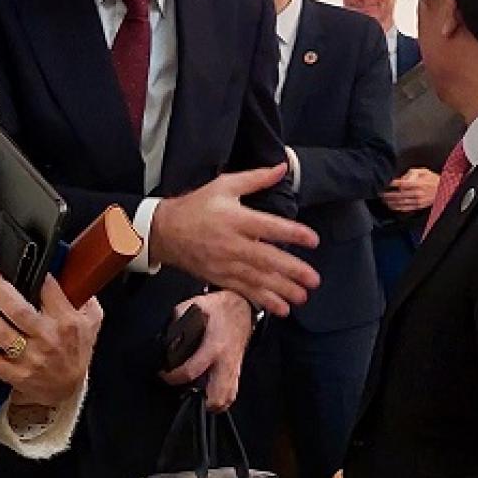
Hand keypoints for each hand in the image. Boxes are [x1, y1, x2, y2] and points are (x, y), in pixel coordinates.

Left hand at [0, 269, 101, 406]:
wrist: (67, 389)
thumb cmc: (75, 351)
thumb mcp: (91, 320)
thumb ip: (82, 295)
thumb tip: (68, 270)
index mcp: (67, 322)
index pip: (48, 289)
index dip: (34, 274)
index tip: (22, 265)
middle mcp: (47, 339)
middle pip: (16, 310)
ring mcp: (30, 359)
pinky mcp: (14, 374)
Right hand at [150, 165, 319, 316]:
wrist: (165, 231)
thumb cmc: (196, 207)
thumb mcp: (224, 185)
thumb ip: (256, 178)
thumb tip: (282, 169)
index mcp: (235, 219)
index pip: (269, 227)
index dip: (292, 233)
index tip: (312, 239)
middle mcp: (232, 243)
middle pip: (266, 259)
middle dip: (291, 270)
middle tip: (313, 278)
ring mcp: (226, 264)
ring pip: (257, 279)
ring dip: (282, 290)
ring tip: (302, 296)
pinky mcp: (220, 277)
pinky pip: (245, 291)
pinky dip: (263, 301)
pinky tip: (281, 308)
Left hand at [161, 291, 252, 411]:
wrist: (242, 305)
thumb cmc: (220, 307)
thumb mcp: (196, 305)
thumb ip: (179, 318)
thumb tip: (165, 334)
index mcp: (214, 346)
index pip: (191, 371)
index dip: (173, 377)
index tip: (163, 374)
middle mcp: (226, 361)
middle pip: (216, 396)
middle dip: (199, 401)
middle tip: (183, 393)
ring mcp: (234, 368)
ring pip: (227, 399)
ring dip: (211, 403)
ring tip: (197, 397)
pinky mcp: (237, 370)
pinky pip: (232, 393)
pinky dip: (221, 398)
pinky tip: (209, 394)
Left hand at [382, 167, 439, 215]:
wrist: (443, 189)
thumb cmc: (432, 179)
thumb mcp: (423, 171)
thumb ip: (411, 173)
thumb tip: (402, 178)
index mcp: (417, 183)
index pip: (401, 183)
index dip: (391, 184)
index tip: (384, 183)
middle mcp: (417, 193)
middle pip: (398, 194)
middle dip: (388, 194)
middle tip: (380, 192)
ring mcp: (418, 201)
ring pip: (401, 202)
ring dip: (390, 202)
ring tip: (383, 199)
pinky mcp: (419, 206)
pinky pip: (406, 208)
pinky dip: (397, 207)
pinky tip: (391, 205)